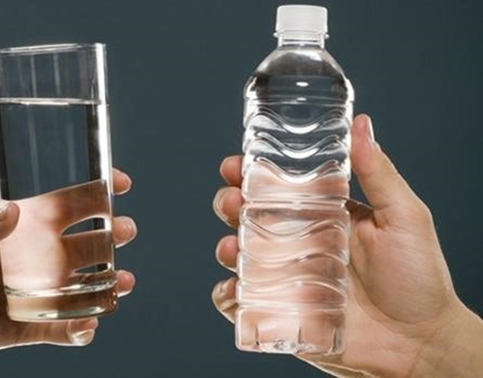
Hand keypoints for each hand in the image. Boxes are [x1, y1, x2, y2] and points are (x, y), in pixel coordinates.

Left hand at [0, 169, 136, 376]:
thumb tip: (11, 211)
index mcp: (21, 233)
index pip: (64, 209)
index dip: (94, 196)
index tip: (120, 184)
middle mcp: (34, 260)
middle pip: (82, 246)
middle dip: (109, 237)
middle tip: (126, 231)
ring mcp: (34, 293)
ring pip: (80, 286)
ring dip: (107, 284)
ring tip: (125, 282)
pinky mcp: (26, 324)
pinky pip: (58, 328)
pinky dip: (77, 330)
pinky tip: (91, 325)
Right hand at [212, 115, 482, 376]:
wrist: (420, 345)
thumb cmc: (418, 279)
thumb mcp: (404, 217)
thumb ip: (379, 172)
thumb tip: (361, 125)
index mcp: (322, 215)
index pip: (278, 187)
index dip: (251, 172)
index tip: (237, 163)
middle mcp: (299, 242)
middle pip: (249, 216)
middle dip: (230, 203)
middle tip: (234, 201)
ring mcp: (287, 277)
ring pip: (238, 255)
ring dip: (226, 246)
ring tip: (235, 247)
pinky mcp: (280, 311)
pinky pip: (241, 302)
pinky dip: (228, 295)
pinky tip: (237, 288)